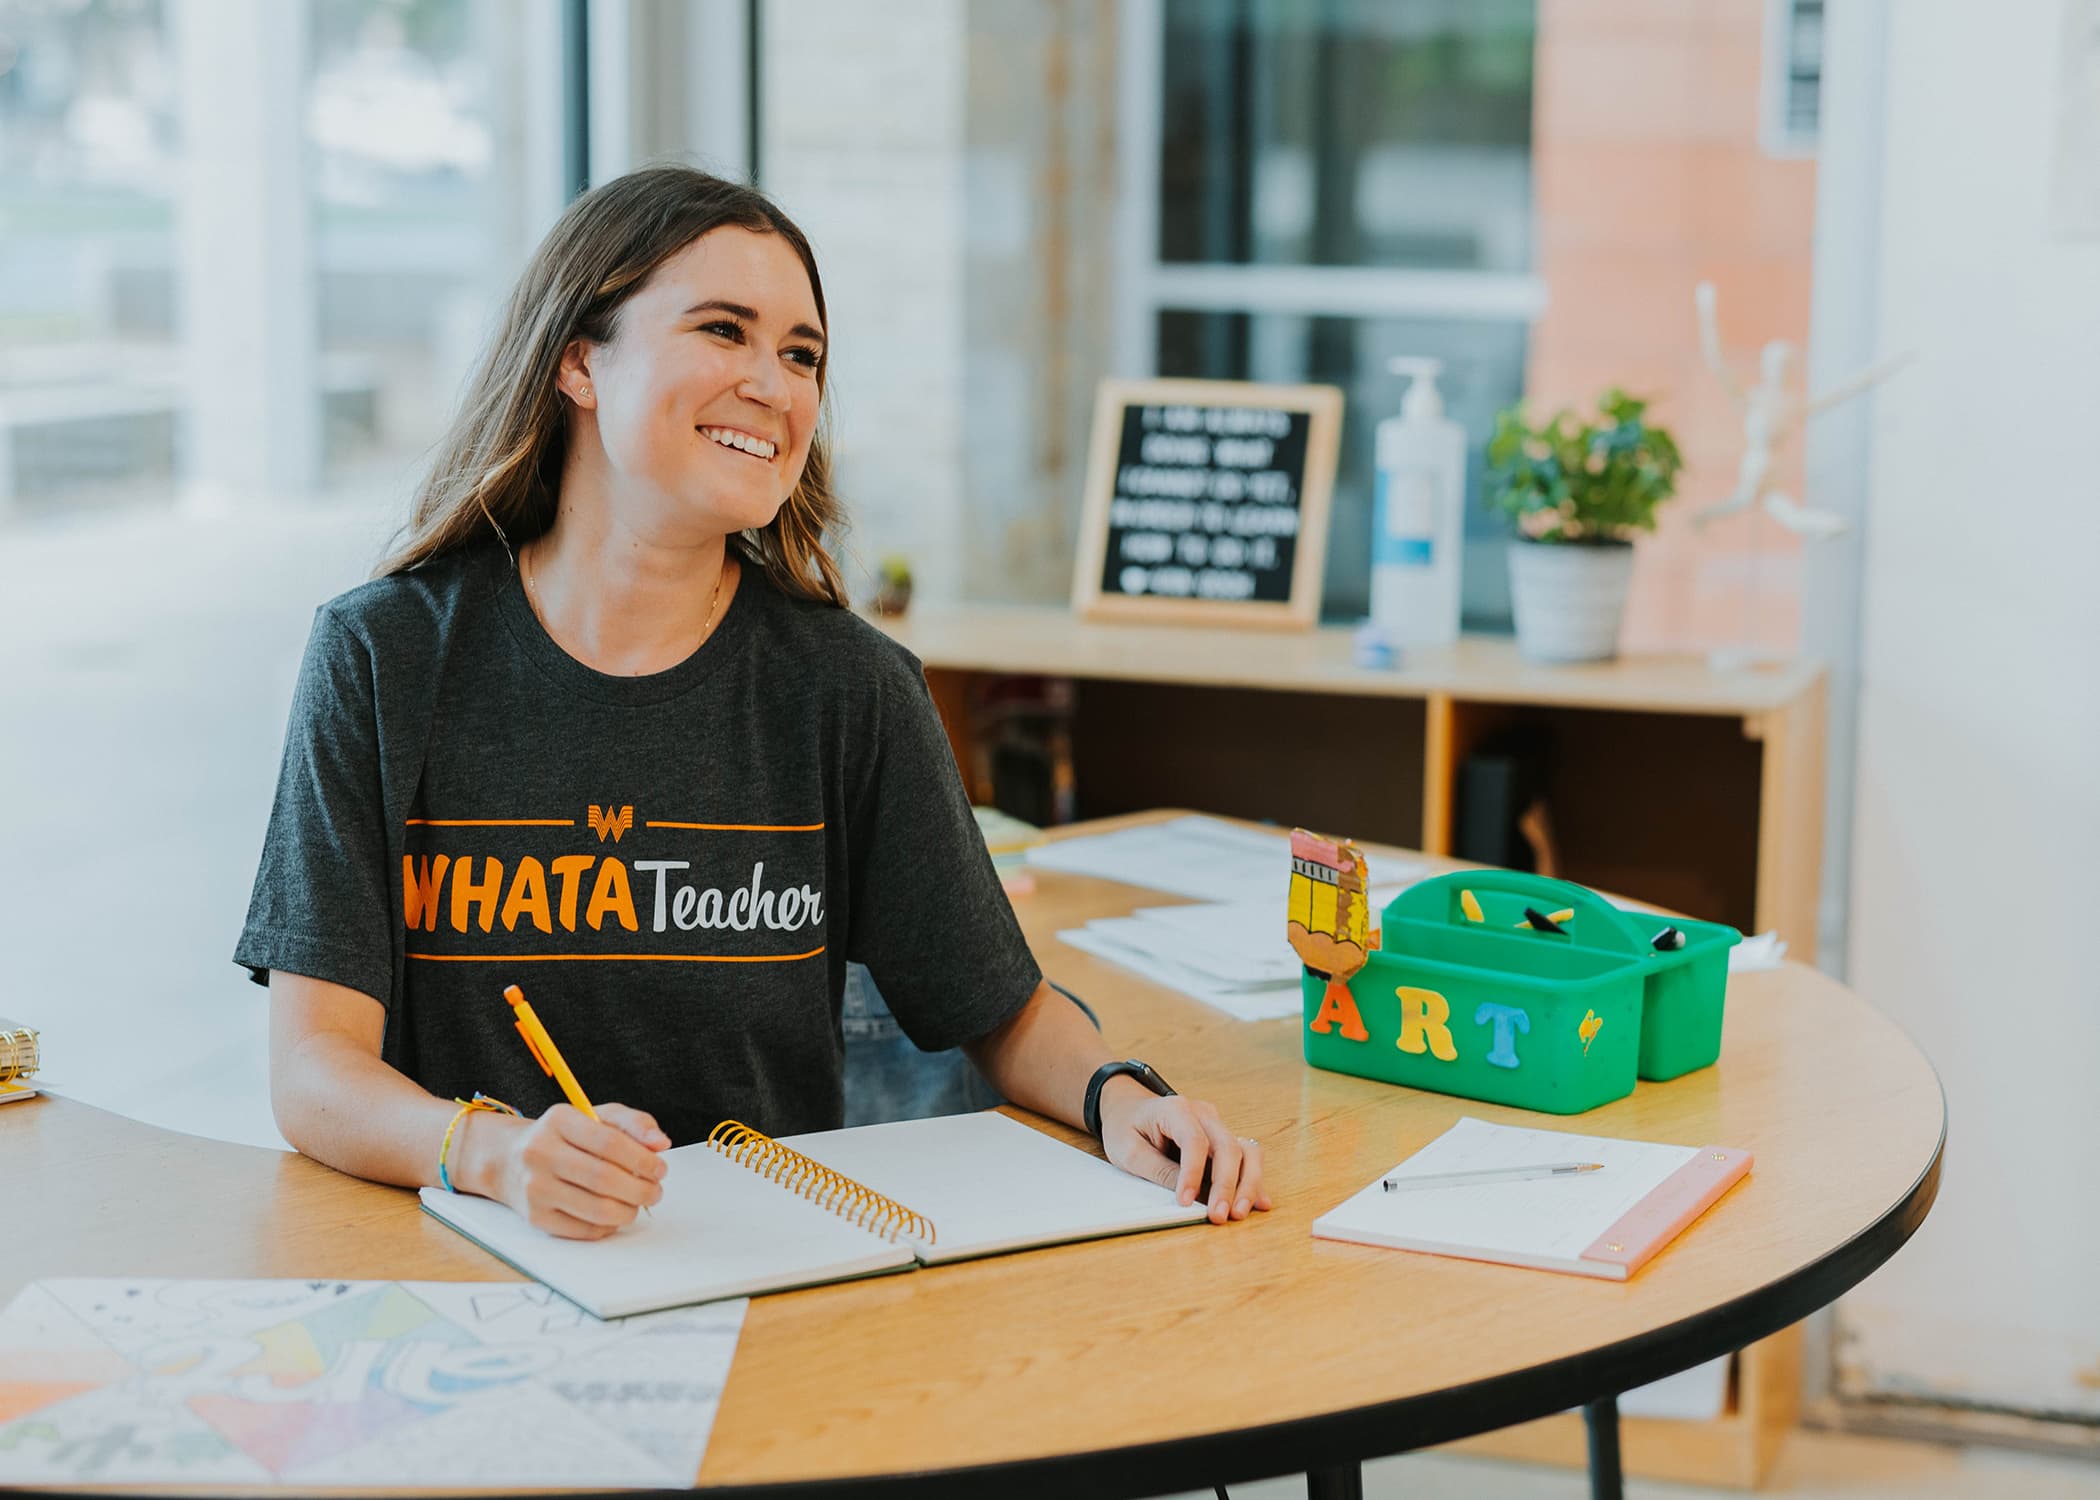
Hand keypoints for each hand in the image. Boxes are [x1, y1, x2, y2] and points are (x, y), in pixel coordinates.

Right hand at [491, 1102, 669, 1239]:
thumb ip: (633, 1124)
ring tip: (638, 1203)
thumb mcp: (596, 1116)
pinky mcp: (535, 1217)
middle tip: (656, 1191)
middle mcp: (541, 1153)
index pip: (609, 1142)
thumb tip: (660, 1144)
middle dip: (641, 1189)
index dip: (642, 1159)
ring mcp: (535, 1187)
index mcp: (559, 1121)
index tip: (660, 1169)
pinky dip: (608, 1226)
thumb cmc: (563, 1137)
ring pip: (596, 1209)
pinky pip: (584, 1230)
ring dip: (629, 1211)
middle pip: (604, 1178)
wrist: (509, 1159)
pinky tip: (614, 1214)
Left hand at [1097, 1079, 1270, 1223]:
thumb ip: (1159, 1170)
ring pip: (1245, 1151)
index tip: (1185, 1202)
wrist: (1128, 1109)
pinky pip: (1246, 1158)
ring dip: (1247, 1183)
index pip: (1194, 1141)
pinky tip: (1259, 1202)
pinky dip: (1253, 1180)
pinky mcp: (1223, 1140)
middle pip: (1227, 1146)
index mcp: (1175, 1109)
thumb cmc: (1126, 1127)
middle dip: (1226, 1185)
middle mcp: (1203, 1113)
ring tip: (1240, 1213)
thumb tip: (1187, 1195)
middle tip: (1219, 1216)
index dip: (1193, 1174)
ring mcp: (1216, 1125)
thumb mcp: (1129, 1151)